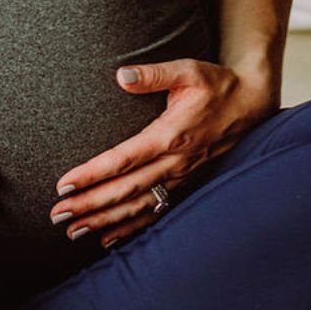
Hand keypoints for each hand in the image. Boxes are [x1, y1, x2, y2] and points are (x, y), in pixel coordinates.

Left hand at [48, 58, 279, 247]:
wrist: (254, 104)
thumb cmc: (217, 84)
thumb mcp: (189, 70)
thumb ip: (154, 74)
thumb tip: (122, 75)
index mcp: (170, 135)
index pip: (123, 159)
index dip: (92, 174)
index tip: (64, 184)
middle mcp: (175, 162)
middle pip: (125, 189)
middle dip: (89, 204)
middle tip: (56, 215)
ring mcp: (182, 178)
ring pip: (138, 206)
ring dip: (105, 221)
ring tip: (73, 232)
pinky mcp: (186, 185)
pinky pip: (156, 212)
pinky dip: (131, 228)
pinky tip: (107, 238)